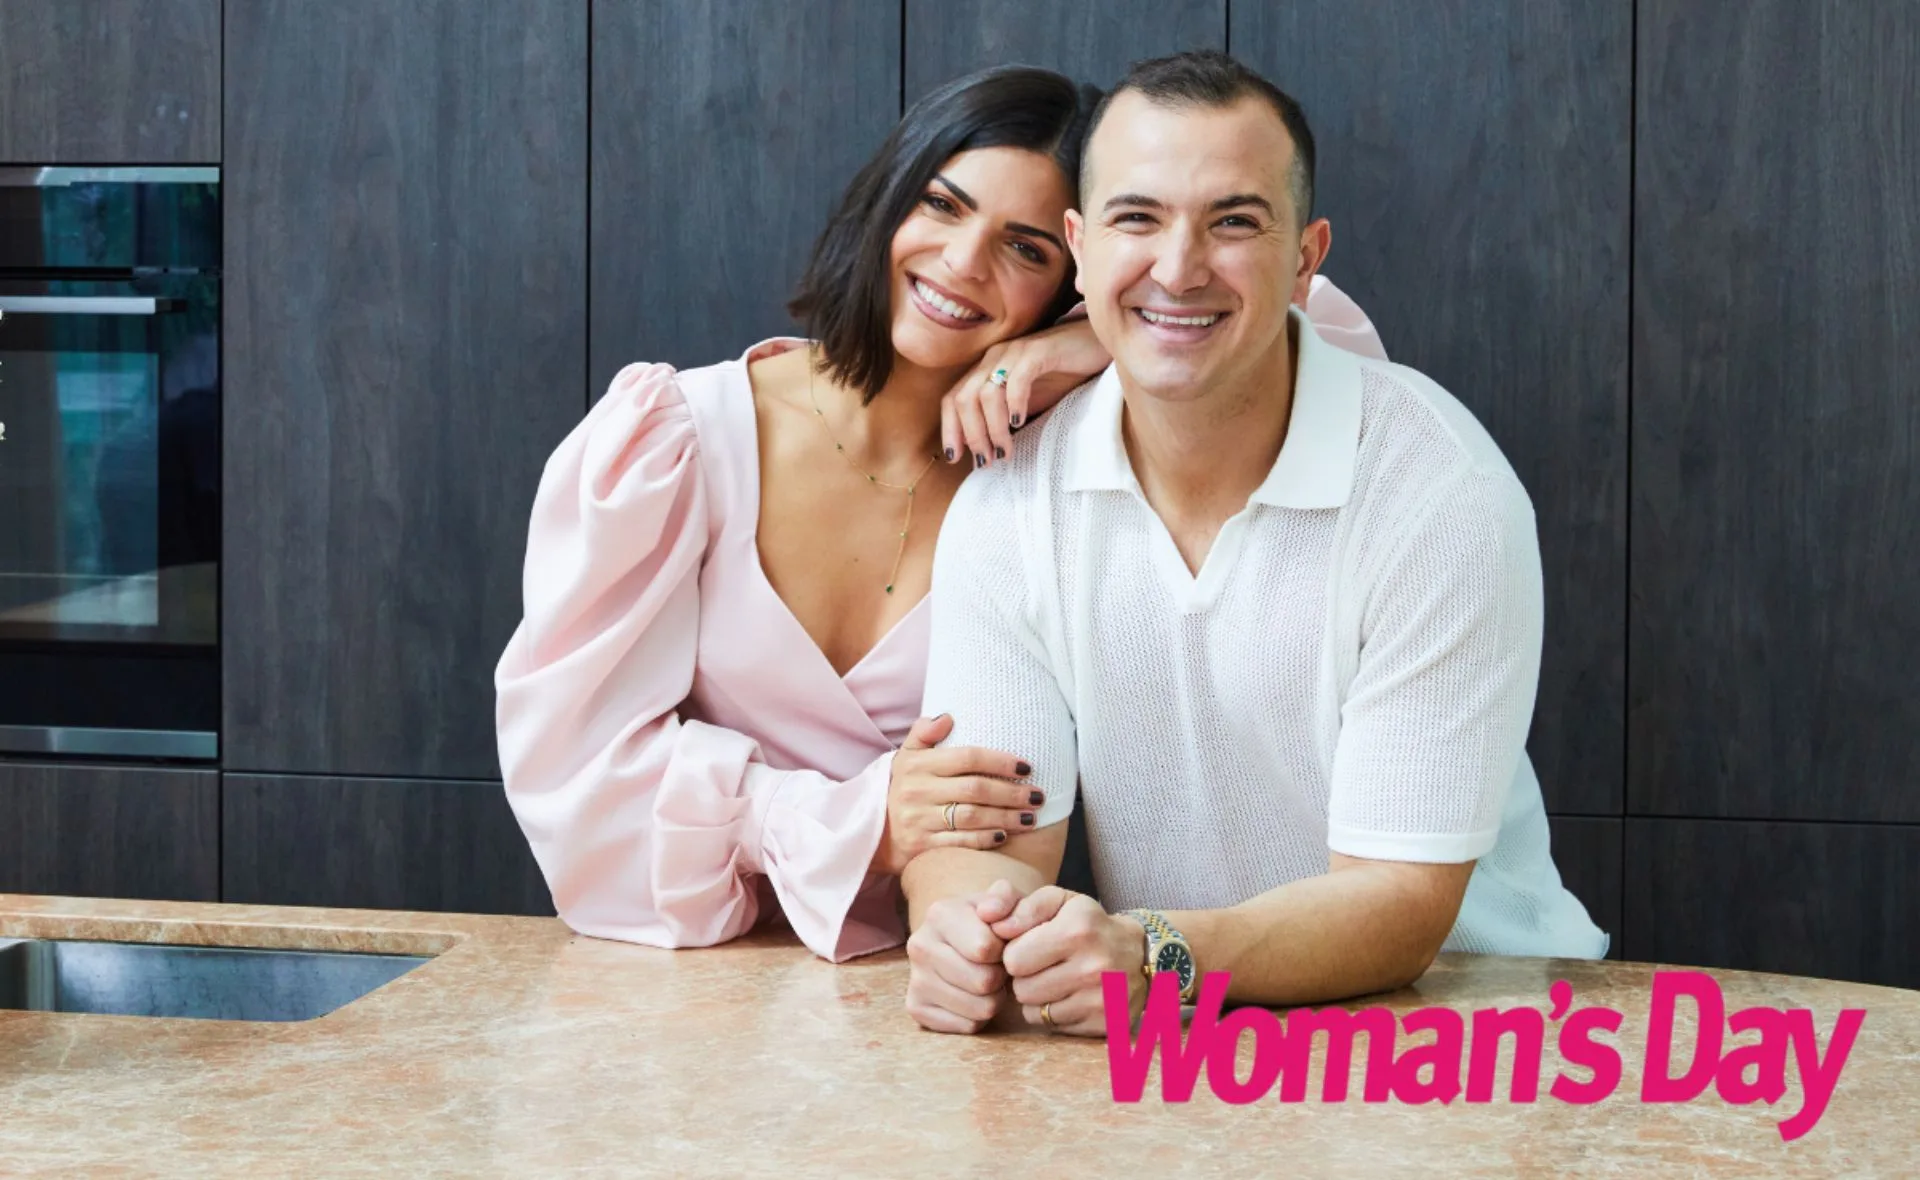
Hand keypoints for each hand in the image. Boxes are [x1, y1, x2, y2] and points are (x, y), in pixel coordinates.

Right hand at [873, 715, 1038, 875]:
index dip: (1000, 761)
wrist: (871, 831)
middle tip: (1039, 796)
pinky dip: (984, 839)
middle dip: (1012, 792)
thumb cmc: (900, 788)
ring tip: (1030, 817)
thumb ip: (924, 733)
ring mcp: (919, 820)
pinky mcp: (921, 847)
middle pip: (975, 789)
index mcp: (918, 765)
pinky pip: (959, 842)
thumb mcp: (905, 756)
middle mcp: (918, 791)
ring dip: (1006, 817)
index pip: (967, 758)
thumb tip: (948, 716)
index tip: (1027, 767)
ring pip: (972, 817)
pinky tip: (1004, 836)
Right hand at [905, 880, 1024, 1033]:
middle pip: (983, 982)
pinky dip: (979, 1017)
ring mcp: (915, 979)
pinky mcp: (916, 1007)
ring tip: (987, 980)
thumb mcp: (1006, 900)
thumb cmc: (992, 921)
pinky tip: (973, 996)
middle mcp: (919, 946)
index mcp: (939, 913)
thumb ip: (1005, 898)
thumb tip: (990, 913)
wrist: (966, 938)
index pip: (985, 949)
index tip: (1001, 944)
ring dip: (994, 998)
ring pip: (979, 1009)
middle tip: (997, 966)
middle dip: (1001, 977)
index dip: (1005, 951)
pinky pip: (967, 1026)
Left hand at [940, 315, 1110, 467]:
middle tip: (986, 461)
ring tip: (1004, 451)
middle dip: (972, 435)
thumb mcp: (1026, 401)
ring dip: (993, 428)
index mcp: (986, 370)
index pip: (952, 399)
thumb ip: (1005, 418)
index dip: (950, 429)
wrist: (1095, 345)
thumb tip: (987, 452)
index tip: (955, 458)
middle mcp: (993, 358)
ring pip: (986, 393)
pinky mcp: (1038, 351)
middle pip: (964, 399)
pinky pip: (1018, 378)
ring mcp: (1014, 352)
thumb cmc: (1062, 374)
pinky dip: (1014, 403)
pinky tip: (1020, 422)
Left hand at [992, 886, 1148, 1036]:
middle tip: (1043, 965)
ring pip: (1033, 1011)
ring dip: (1036, 997)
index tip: (1030, 946)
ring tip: (1056, 979)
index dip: (1015, 952)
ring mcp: (1101, 1000)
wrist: (1141, 955)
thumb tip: (985, 915)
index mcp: (1077, 930)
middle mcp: (1093, 966)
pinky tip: (1069, 996)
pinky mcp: (1104, 1024)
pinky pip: (1052, 1026)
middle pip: (1020, 989)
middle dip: (1024, 977)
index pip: (1012, 958)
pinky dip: (1053, 1013)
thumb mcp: (1057, 902)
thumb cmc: (1088, 925)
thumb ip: (1017, 904)